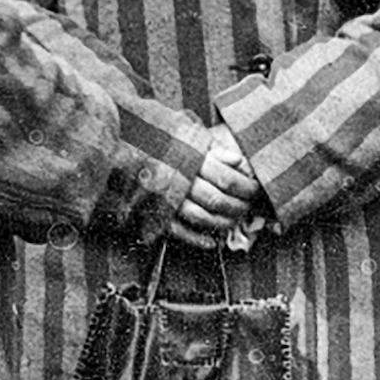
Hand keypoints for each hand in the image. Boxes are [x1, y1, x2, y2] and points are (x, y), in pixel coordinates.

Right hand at [167, 124, 260, 249]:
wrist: (123, 148)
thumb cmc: (159, 141)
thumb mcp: (187, 136)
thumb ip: (214, 148)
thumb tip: (239, 160)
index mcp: (190, 159)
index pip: (226, 178)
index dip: (245, 186)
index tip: (256, 188)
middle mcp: (180, 179)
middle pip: (217, 199)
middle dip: (238, 206)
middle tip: (248, 206)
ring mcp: (167, 198)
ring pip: (201, 217)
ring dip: (221, 223)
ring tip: (233, 222)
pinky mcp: (155, 212)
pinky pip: (178, 231)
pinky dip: (196, 240)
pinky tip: (211, 243)